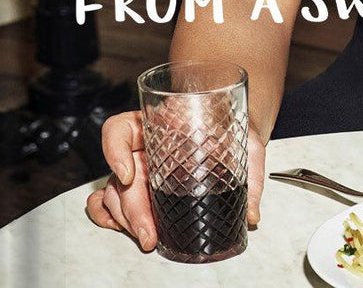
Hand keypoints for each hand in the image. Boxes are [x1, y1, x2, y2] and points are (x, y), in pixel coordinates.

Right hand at [85, 110, 266, 249]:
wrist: (235, 136)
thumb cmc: (234, 133)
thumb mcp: (246, 144)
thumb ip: (251, 173)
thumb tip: (251, 213)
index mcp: (161, 125)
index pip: (120, 129)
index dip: (115, 150)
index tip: (128, 175)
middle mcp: (144, 146)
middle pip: (120, 173)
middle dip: (131, 208)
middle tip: (149, 230)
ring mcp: (139, 169)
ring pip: (115, 193)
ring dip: (127, 219)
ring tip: (149, 236)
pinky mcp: (140, 189)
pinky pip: (111, 202)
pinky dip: (110, 217)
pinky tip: (125, 230)